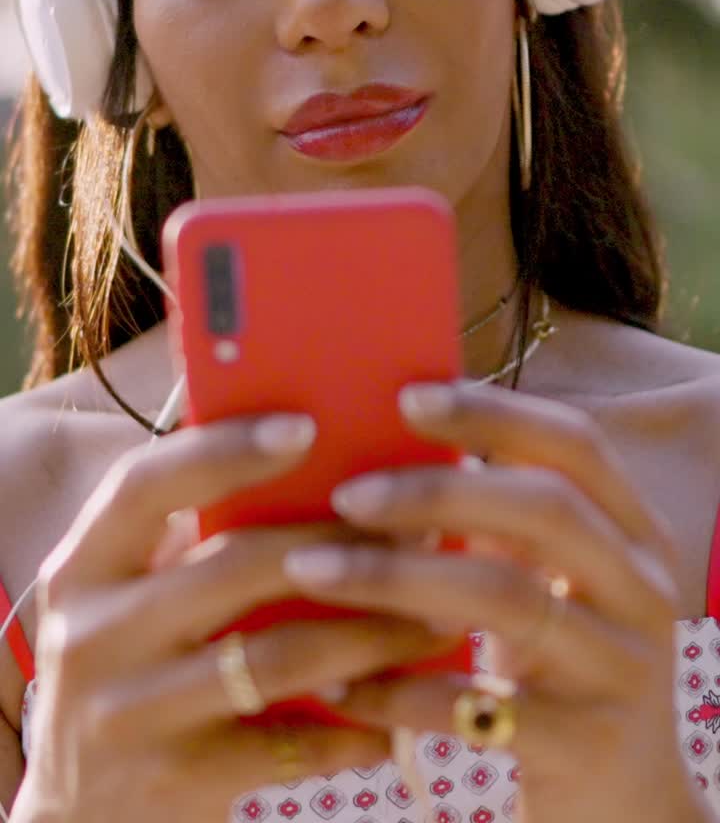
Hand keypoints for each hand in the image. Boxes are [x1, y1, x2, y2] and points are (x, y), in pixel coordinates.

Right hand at [12, 413, 444, 822]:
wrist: (79, 818)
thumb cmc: (132, 669)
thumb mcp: (133, 598)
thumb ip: (194, 539)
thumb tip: (318, 458)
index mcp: (82, 567)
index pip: (146, 484)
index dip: (225, 449)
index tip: (308, 426)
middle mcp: (89, 635)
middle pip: (234, 567)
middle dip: (341, 546)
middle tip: (420, 534)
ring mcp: (124, 714)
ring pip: (276, 657)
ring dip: (370, 634)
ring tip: (435, 620)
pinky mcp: (168, 782)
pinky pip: (285, 745)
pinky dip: (350, 726)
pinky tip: (393, 715)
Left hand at [283, 381, 707, 822]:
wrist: (626, 810)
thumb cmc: (558, 669)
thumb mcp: (547, 582)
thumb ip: (495, 519)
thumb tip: (383, 437)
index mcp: (632, 532)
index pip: (573, 442)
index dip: (492, 412)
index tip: (405, 397)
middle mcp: (643, 590)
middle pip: (544, 508)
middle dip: (437, 490)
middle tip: (345, 494)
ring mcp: (624, 668)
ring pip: (508, 598)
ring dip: (397, 578)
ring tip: (312, 569)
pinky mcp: (590, 745)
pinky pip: (479, 703)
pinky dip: (398, 689)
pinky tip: (338, 681)